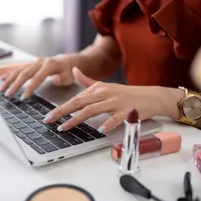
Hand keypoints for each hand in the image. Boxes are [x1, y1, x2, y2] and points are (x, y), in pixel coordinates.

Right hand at [0, 55, 75, 99]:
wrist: (68, 61)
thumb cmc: (69, 71)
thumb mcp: (69, 76)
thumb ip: (63, 78)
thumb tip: (56, 79)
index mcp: (49, 65)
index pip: (37, 78)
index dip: (29, 88)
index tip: (23, 97)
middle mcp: (39, 62)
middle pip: (24, 74)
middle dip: (15, 85)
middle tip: (8, 95)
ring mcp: (33, 62)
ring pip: (18, 71)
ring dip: (9, 80)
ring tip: (1, 90)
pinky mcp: (30, 64)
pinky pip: (18, 69)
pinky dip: (9, 74)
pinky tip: (1, 80)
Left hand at [44, 67, 161, 132]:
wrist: (151, 96)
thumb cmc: (127, 94)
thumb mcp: (105, 85)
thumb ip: (87, 81)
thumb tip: (73, 70)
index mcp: (98, 89)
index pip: (76, 99)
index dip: (61, 107)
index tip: (49, 116)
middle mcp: (104, 94)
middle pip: (80, 103)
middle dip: (62, 112)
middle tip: (49, 120)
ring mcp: (116, 102)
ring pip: (93, 110)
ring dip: (77, 119)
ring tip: (64, 128)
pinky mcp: (127, 111)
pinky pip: (116, 118)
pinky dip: (108, 123)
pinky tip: (100, 130)